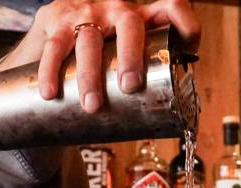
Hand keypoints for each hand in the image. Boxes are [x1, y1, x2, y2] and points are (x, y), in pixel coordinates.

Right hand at [0, 0, 200, 112]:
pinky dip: (51, 71)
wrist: (53, 30)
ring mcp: (87, 13)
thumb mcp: (129, 57)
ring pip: (89, 40)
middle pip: (130, 25)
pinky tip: (50, 92)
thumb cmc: (103, 52)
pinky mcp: (57, 20)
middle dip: (131, 56)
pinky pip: (55, 46)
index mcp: (142, 18)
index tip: (190, 43)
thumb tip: (167, 123)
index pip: (172, 9)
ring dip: (90, 75)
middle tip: (130, 86)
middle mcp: (117, 9)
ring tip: (92, 105)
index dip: (185, 22)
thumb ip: (147, 79)